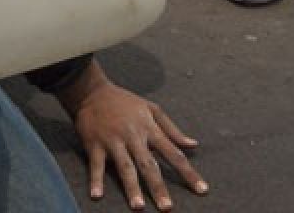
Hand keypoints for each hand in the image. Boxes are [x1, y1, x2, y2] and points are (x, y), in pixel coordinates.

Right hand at [56, 61, 206, 210]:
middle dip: (158, 187)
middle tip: (167, 208)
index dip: (188, 172)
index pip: (173, 153)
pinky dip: (96, 180)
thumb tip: (193, 144)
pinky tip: (97, 195)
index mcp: (149, 128)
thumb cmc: (125, 102)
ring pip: (125, 167)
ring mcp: (113, 141)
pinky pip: (96, 165)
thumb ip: (172, 129)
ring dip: (132, 187)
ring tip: (138, 206)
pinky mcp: (95, 145)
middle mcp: (133, 136)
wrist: (92, 92)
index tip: (202, 190)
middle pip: (148, 165)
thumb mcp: (152, 109)